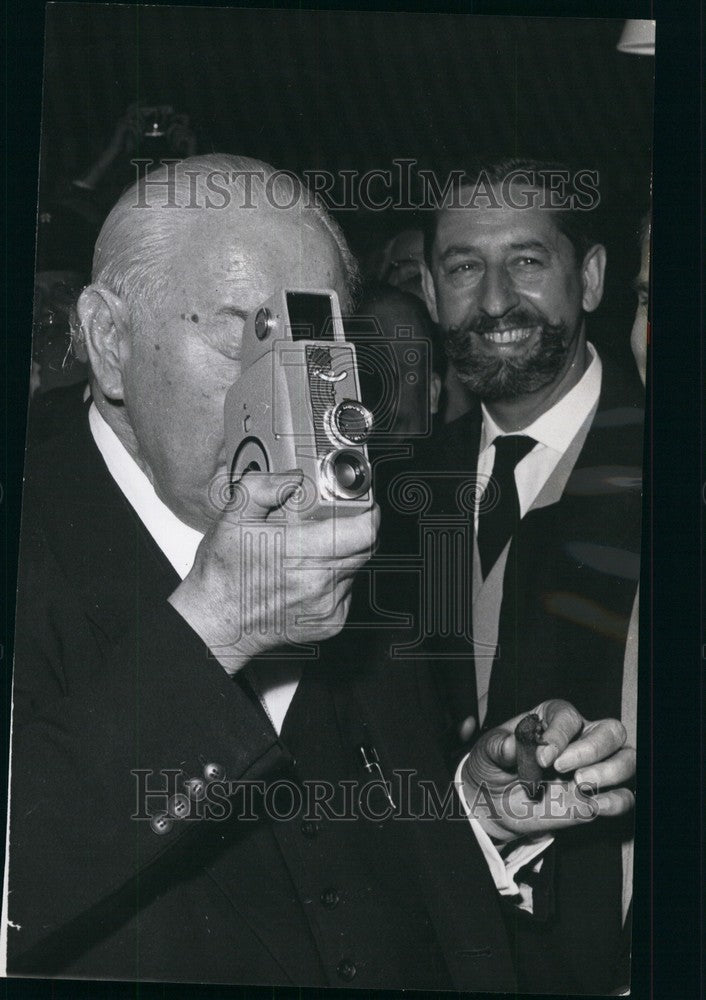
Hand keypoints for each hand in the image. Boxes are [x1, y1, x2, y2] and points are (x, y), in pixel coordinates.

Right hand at [169, 470, 378, 673]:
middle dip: (355, 529)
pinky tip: (307, 575)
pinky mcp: (331, 622)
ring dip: (342, 554)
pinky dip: (335, 578)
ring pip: (356, 568)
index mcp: (302, 552)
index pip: (364, 531)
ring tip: (309, 550)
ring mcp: (329, 605)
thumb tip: (294, 477)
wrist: (217, 624)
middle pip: (366, 547)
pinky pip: (347, 590)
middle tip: (332, 521)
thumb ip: (263, 487)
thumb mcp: (232, 518)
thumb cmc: (223, 574)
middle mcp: (321, 582)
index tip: (364, 503)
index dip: (369, 512)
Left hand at [462, 699, 634, 842]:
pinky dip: (618, 801)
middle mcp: (579, 738)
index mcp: (552, 718)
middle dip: (591, 748)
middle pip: (610, 731)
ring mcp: (593, 768)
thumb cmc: (493, 767)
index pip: (567, 717)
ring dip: (611, 771)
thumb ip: (498, 746)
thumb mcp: (485, 752)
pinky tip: (595, 805)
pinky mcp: (598, 798)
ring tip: (580, 784)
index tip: (542, 757)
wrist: (492, 805)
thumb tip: (513, 745)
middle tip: (562, 768)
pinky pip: (626, 796)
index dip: (559, 735)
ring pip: (627, 758)